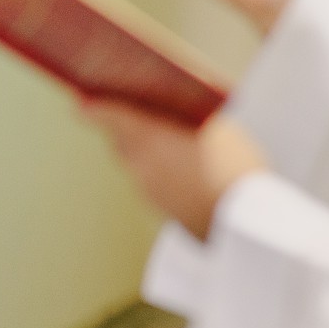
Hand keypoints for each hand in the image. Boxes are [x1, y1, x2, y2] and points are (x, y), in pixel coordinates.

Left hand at [81, 100, 266, 240]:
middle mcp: (142, 165)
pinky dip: (159, 172)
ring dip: (142, 149)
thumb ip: (186, 115)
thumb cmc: (238, 165)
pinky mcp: (164, 210)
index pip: (111, 117)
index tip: (79, 102)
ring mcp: (151, 191)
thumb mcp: (218, 126)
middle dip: (123, 126)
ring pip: (137, 164)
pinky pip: (152, 183)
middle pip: (122, 140)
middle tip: (125, 111)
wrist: (249, 225)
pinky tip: (179, 166)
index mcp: (150, 137)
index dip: (94, 108)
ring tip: (160, 135)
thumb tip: (171, 108)